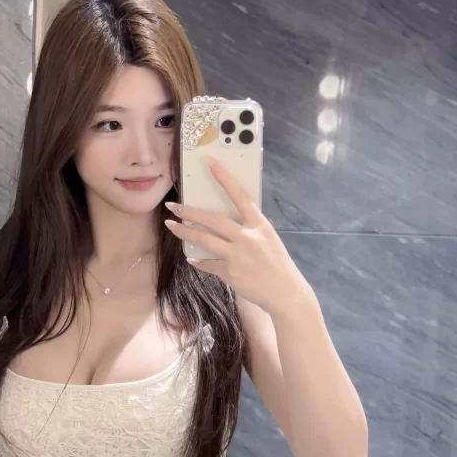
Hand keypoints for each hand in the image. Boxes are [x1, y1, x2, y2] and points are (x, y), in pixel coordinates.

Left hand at [163, 157, 314, 316]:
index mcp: (260, 225)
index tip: (210, 163)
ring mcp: (237, 255)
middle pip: (213, 219)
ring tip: (171, 225)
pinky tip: (192, 259)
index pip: (240, 195)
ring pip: (204, 239)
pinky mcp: (230, 273)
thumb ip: (250, 230)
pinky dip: (199, 261)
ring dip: (184, 232)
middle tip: (172, 205)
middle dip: (189, 211)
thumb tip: (227, 224)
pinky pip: (208, 264)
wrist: (285, 293)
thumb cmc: (278, 265)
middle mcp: (247, 237)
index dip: (225, 178)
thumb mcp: (269, 239)